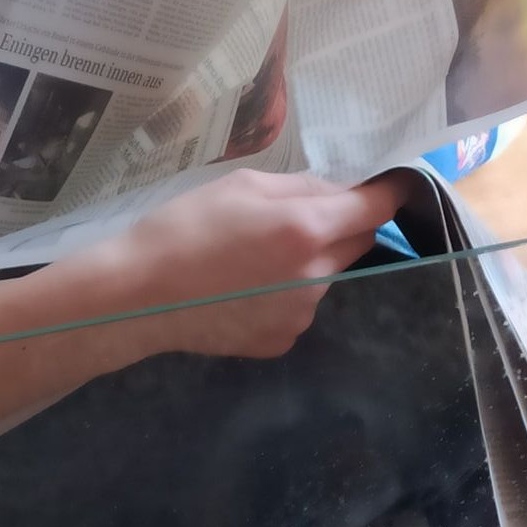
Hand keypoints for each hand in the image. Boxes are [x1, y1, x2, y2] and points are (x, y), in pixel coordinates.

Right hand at [79, 169, 406, 362]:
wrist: (137, 296)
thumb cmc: (184, 228)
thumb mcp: (242, 185)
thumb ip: (302, 187)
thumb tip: (340, 192)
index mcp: (306, 229)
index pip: (375, 208)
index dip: (386, 194)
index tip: (389, 188)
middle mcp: (315, 278)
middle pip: (356, 245)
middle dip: (339, 229)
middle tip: (293, 222)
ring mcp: (301, 316)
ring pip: (327, 279)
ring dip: (308, 266)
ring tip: (253, 262)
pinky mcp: (283, 341)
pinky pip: (300, 310)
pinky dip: (285, 297)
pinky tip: (244, 292)